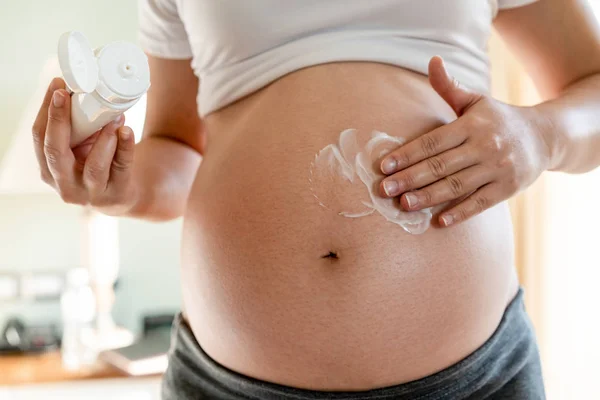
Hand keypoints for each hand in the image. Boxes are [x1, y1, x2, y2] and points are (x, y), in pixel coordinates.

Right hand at [31, 78, 138, 215]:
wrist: (124, 194)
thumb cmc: (98, 163)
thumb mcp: (81, 147)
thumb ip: (76, 125)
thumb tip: (82, 86)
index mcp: (49, 169)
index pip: (39, 137)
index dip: (46, 111)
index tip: (57, 85)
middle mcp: (65, 185)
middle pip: (55, 152)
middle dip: (58, 121)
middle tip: (66, 95)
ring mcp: (91, 194)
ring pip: (93, 166)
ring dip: (103, 138)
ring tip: (113, 117)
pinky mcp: (117, 193)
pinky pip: (121, 168)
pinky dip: (124, 147)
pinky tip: (126, 131)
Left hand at [379, 57, 550, 226]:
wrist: (546, 136)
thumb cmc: (499, 119)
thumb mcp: (476, 101)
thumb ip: (450, 87)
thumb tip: (432, 61)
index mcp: (472, 125)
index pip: (432, 142)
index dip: (407, 154)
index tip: (383, 166)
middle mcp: (485, 146)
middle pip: (440, 165)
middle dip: (409, 178)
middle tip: (384, 189)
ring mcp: (497, 169)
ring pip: (456, 186)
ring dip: (428, 197)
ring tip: (404, 205)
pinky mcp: (507, 189)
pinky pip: (480, 203)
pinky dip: (460, 213)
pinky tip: (439, 222)